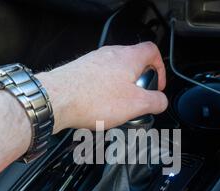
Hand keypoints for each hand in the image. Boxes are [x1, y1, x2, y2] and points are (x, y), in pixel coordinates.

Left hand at [36, 42, 166, 132]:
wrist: (57, 99)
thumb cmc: (92, 98)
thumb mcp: (136, 105)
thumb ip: (155, 101)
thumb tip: (162, 101)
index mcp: (129, 58)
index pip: (152, 51)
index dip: (160, 68)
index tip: (157, 85)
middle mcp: (111, 54)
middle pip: (133, 64)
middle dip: (138, 84)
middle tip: (137, 101)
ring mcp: (94, 61)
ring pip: (115, 73)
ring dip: (120, 90)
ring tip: (116, 109)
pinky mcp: (81, 71)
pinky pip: (99, 80)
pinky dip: (103, 93)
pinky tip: (98, 108)